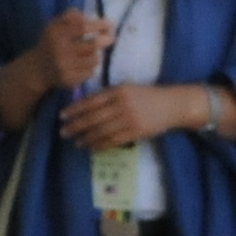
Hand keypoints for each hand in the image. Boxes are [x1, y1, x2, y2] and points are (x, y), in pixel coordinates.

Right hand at [29, 10, 117, 93]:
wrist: (38, 69)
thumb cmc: (51, 43)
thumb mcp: (55, 25)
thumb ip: (70, 16)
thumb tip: (92, 15)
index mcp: (56, 34)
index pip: (82, 27)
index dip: (98, 25)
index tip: (110, 25)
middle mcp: (60, 51)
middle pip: (92, 45)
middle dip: (104, 40)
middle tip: (111, 38)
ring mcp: (65, 67)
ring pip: (94, 59)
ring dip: (96, 55)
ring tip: (90, 53)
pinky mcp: (70, 80)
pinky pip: (91, 72)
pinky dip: (91, 67)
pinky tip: (83, 65)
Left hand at [58, 82, 211, 152]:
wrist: (172, 104)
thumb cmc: (147, 95)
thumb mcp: (127, 89)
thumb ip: (109, 96)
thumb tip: (85, 106)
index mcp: (118, 91)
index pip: (91, 101)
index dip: (75, 109)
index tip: (62, 115)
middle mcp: (122, 105)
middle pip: (94, 117)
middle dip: (76, 126)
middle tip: (63, 132)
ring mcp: (130, 119)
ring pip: (102, 131)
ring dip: (86, 138)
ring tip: (76, 142)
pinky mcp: (137, 132)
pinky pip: (114, 140)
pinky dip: (101, 144)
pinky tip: (92, 147)